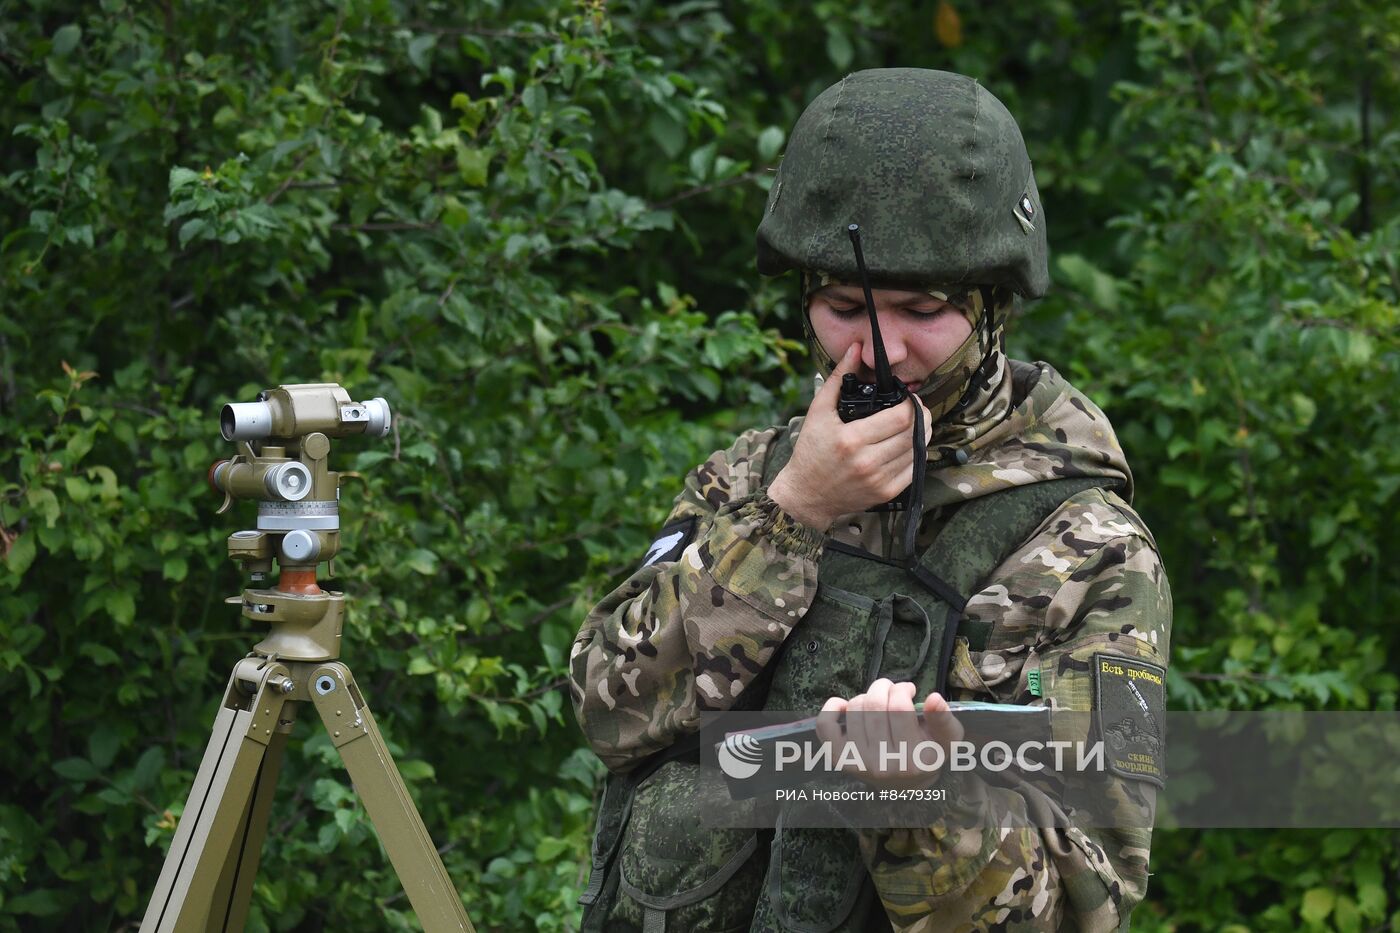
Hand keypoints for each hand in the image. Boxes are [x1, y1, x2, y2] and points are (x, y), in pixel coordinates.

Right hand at [767, 345, 930, 529]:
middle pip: (913, 434)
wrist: (806, 494)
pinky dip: (916, 455)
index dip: (913, 404)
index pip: (901, 417)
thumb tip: (855, 348)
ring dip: (921, 435)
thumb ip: (839, 378)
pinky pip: (914, 470)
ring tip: (913, 425)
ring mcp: (878, 480)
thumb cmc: (811, 451)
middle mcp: (867, 461)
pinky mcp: (885, 493)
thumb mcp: (819, 411)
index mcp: (852, 439)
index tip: (909, 398)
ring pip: (917, 451)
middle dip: (921, 417)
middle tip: (917, 409)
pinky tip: (908, 445)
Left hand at [815, 679, 963, 789]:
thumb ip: (944, 719)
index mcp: (912, 759)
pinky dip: (831, 708)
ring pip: (854, 709)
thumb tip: (934, 698)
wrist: (904, 784)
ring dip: (865, 696)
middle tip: (891, 689)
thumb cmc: (928, 754)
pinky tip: (844, 705)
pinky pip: (825, 726)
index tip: (908, 690)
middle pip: (875, 705)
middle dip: (883, 687)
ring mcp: (857, 762)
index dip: (903, 690)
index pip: (900, 708)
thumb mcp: (947, 739)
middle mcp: (882, 764)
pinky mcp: (839, 758)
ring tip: (877, 703)